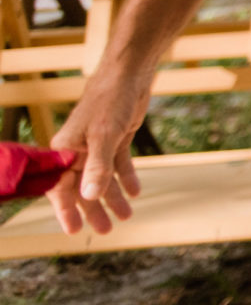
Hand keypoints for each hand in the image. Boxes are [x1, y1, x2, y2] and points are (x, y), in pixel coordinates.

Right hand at [48, 68, 150, 236]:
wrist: (129, 74)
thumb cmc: (110, 101)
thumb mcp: (105, 136)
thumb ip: (97, 167)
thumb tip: (89, 196)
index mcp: (65, 150)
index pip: (60, 187)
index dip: (66, 210)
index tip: (72, 230)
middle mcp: (77, 150)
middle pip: (84, 187)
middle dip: (93, 210)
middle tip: (105, 231)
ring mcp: (97, 145)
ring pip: (102, 178)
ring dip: (112, 198)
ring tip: (125, 217)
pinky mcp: (115, 138)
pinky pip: (118, 164)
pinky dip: (126, 178)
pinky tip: (135, 192)